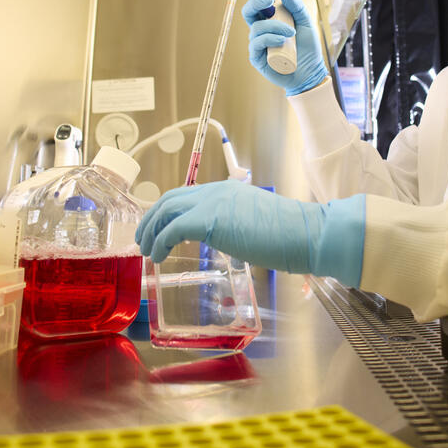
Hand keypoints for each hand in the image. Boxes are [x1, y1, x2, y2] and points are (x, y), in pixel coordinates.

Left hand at [135, 180, 364, 286]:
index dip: (167, 212)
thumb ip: (234, 225)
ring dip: (151, 230)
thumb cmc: (288, 235)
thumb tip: (225, 238)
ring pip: (165, 210)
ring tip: (145, 250)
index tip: (158, 229)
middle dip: (150, 219)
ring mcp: (211, 203)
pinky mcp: (208, 220)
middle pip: (169, 199)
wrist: (305, 233)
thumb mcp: (254, 223)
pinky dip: (160, 243)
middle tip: (142, 239)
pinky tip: (158, 257)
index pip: (185, 195)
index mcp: (225, 190)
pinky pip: (172, 229)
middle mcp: (214, 191)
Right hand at [242, 0, 328, 95]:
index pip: (260, 2)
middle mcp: (262, 29)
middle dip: (256, 2)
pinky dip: (269, 38)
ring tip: (291, 32)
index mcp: (271, 19)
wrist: (310, 71)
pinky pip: (257, 43)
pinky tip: (281, 40)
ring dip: (274, 26)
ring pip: (256, 27)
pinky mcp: (257, 57)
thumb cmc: (307, 47)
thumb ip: (297, 7)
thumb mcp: (306, 23)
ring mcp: (258, 43)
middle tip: (269, 0)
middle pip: (249, 11)